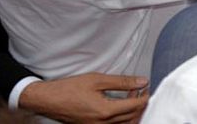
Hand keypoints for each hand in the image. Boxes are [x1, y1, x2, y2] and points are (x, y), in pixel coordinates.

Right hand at [18, 73, 148, 123]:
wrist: (48, 100)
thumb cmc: (70, 88)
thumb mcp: (97, 80)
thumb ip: (122, 82)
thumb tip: (141, 81)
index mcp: (105, 111)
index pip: (135, 106)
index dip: (145, 96)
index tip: (147, 87)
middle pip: (132, 117)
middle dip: (140, 104)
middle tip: (141, 90)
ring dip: (132, 112)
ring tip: (132, 96)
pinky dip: (122, 117)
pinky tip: (120, 105)